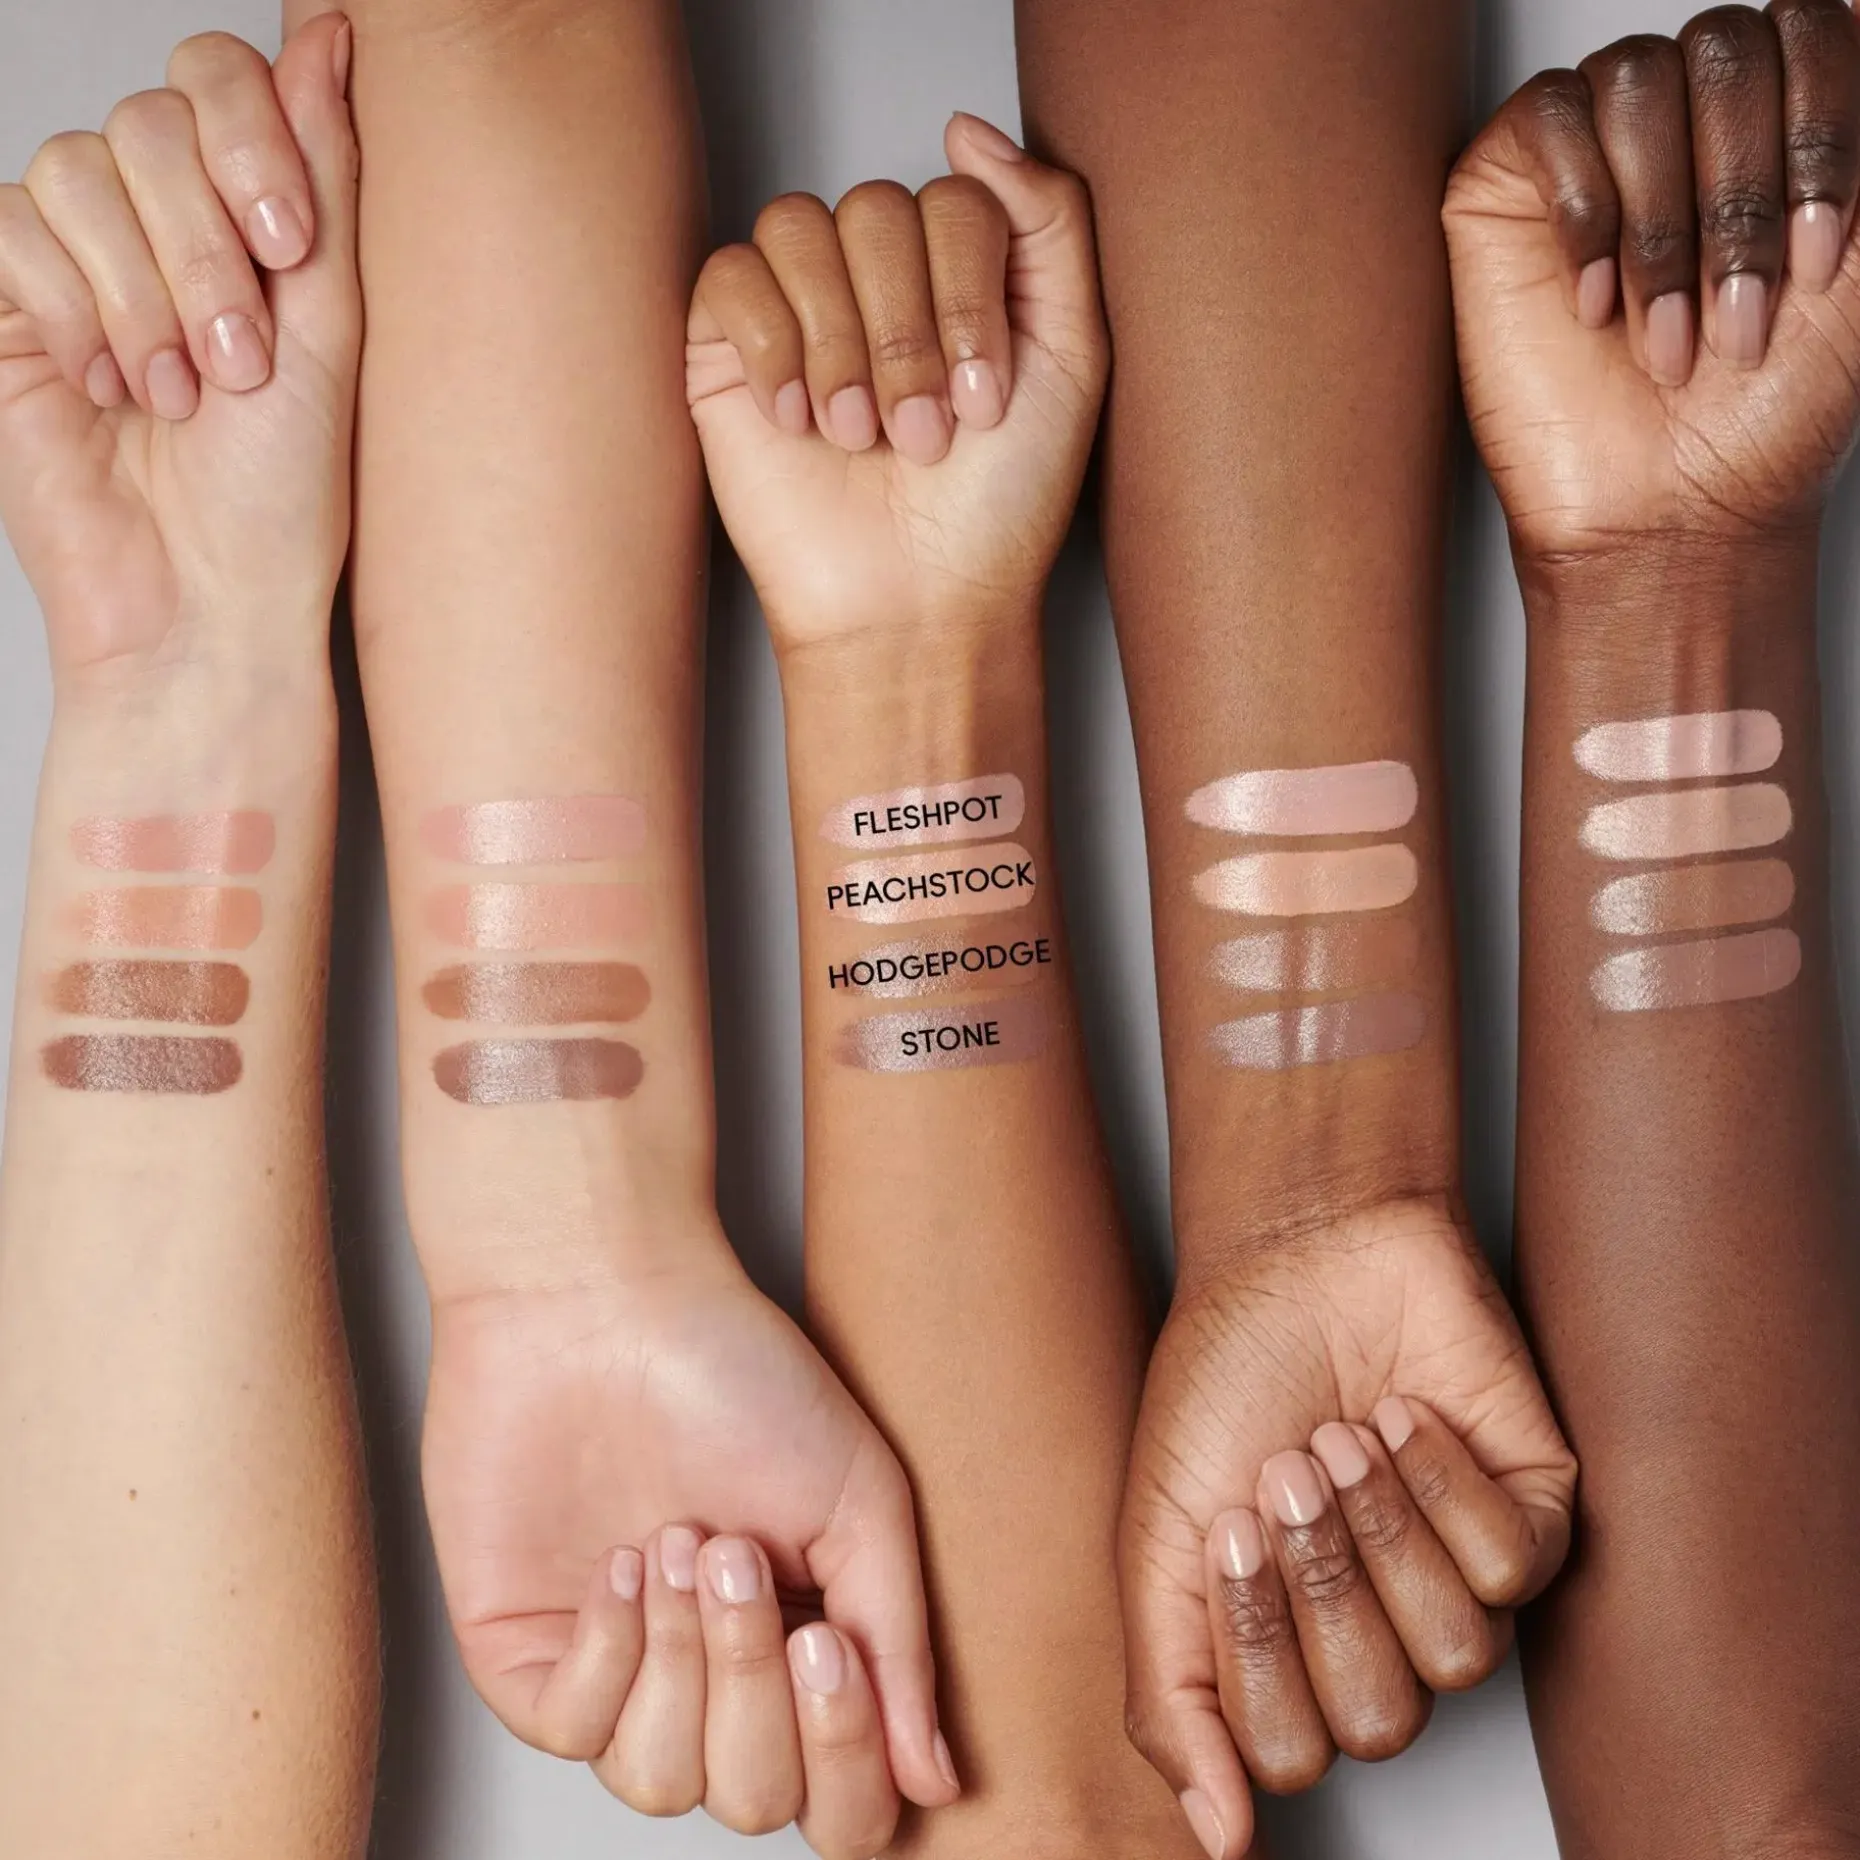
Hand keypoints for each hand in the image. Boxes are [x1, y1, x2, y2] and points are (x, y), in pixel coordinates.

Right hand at [0, 17, 357, 679]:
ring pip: (75, 171)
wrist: (207, 602)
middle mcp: (162, 223)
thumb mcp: (331, 327)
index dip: (248, 140)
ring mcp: (78, 258)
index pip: (218, 80)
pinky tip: (110, 391)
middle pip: (148, 125)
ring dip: (141, 294)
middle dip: (202, 252)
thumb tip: (326, 25)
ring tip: (178, 396)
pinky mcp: (9, 302)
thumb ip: (326, 174)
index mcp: (249, 217)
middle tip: (236, 367)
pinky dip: (72, 310)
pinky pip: (11, 230)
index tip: (288, 246)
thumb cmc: (285, 493)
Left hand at [422, 1242, 956, 1855]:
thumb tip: (936, 1780)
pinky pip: (574, 1733)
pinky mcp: (527, 1656)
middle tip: (739, 1554)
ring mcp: (616, 1671)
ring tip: (679, 1543)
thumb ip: (899, 1644)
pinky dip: (610, 1650)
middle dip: (751, 1680)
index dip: (844, 1754)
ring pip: (661, 1781)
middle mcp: (710, 1677)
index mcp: (801, 1646)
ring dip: (684, 1659)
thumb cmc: (736, 1372)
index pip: (840, 1798)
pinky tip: (622, 1560)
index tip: (829, 1642)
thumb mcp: (858, 1500)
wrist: (604, 1297)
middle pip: (753, 1797)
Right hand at [686, 113, 1106, 645]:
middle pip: (876, 206)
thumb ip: (1049, 225)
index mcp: (956, 273)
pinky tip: (798, 425)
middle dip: (908, 333)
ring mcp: (798, 311)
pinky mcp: (725, 353)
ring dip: (843, 347)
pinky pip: (730, 277)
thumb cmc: (997, 509)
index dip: (967, 295)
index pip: (953, 197)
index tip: (983, 402)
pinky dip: (773, 350)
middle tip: (923, 436)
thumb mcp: (1070, 358)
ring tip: (860, 438)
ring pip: (801, 229)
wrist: (918, 606)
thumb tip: (969, 130)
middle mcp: (876, 280)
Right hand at [1121, 1201, 1576, 1859]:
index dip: (1260, 1650)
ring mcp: (1458, 1583)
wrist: (1300, 1256)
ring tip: (1342, 1436)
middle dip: (1322, 1584)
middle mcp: (1379, 1638)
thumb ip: (1171, 1694)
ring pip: (1456, 1655)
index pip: (1291, 1752)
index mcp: (1287, 1655)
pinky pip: (1508, 1569)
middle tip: (1285, 1471)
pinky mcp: (1532, 1521)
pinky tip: (1403, 1417)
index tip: (1226, 1529)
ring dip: (1383, 1529)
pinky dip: (1441, 1480)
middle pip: (1381, 1719)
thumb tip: (1218, 1842)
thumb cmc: (1222, 1384)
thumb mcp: (1158, 1540)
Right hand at [1444, 0, 1859, 559]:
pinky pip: (1550, 117)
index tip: (1818, 257)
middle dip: (1742, 194)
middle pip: (1727, 47)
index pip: (1812, 26)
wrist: (1668, 509)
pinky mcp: (1507, 188)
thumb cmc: (1766, 415)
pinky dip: (1584, 213)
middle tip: (1738, 311)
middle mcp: (1690, 122)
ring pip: (1638, 78)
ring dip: (1663, 221)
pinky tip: (1593, 302)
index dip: (1822, 132)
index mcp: (1781, 122)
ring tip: (1663, 328)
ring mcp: (1595, 150)